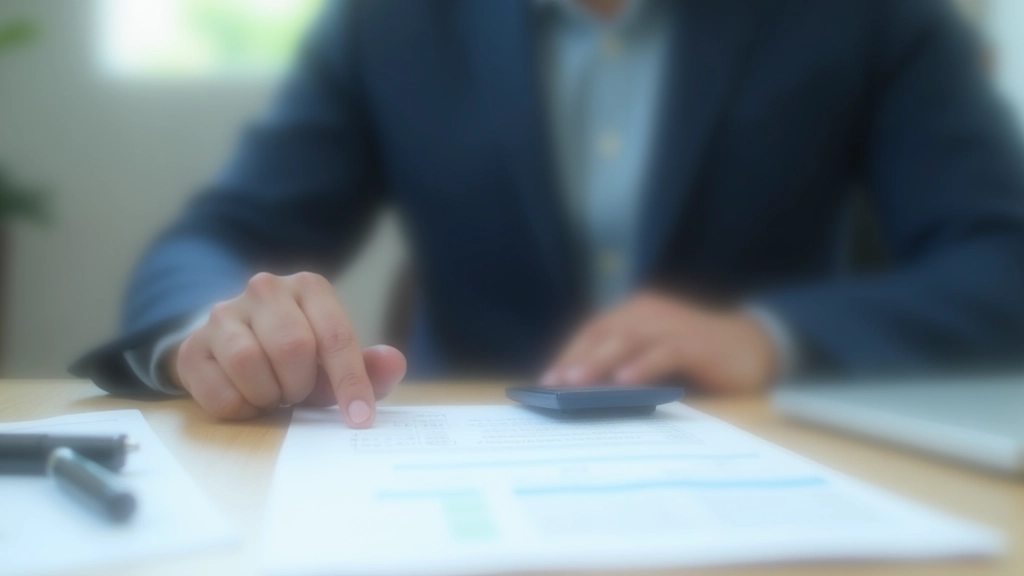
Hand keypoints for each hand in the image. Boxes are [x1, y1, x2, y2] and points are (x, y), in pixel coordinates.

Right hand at [169, 272, 406, 425]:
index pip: (336, 336)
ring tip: (272, 392)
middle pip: (292, 347)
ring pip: (249, 364)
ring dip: (268, 395)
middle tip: (297, 393)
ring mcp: (224, 313)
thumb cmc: (296, 357)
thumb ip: (368, 367)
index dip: (350, 382)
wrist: (230, 348)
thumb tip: (394, 363)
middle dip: (300, 384)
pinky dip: (240, 408)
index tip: (360, 419)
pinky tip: (246, 397)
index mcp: (310, 288)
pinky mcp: (194, 347)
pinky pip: (221, 393)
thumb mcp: (334, 362)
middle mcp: (266, 289)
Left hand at [541, 292, 777, 393]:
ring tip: (576, 383)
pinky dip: (642, 366)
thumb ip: (625, 367)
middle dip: (576, 359)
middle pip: (604, 333)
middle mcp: (649, 312)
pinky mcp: (695, 343)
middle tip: (554, 384)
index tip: (546, 380)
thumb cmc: (697, 358)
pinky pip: (663, 353)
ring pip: (627, 340)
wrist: (754, 348)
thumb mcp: (655, 358)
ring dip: (599, 362)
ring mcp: (672, 325)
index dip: (568, 352)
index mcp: (636, 312)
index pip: (593, 330)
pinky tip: (624, 383)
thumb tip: (583, 395)